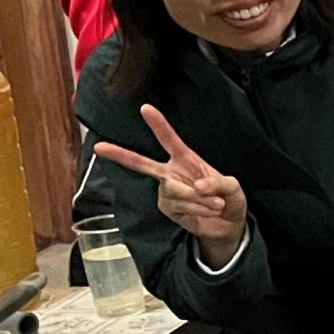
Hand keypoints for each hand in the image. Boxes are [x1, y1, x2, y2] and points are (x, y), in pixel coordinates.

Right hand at [96, 105, 247, 267]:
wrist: (228, 224)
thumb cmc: (229, 199)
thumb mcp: (233, 188)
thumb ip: (220, 184)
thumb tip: (197, 185)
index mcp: (186, 159)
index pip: (169, 139)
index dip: (159, 124)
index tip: (145, 108)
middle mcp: (171, 172)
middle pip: (143, 163)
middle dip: (121, 155)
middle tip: (100, 147)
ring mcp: (166, 190)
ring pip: (175, 190)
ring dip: (200, 198)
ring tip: (216, 203)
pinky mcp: (167, 208)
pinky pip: (180, 205)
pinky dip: (199, 208)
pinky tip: (208, 209)